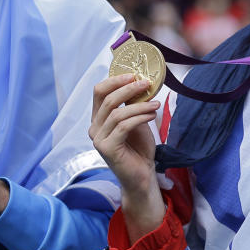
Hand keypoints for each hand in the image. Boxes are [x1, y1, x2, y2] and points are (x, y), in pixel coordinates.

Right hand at [90, 74, 164, 240]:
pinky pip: (124, 126)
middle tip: (146, 83)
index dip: (115, 80)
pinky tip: (152, 114)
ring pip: (117, 112)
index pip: (99, 92)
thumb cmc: (139, 147)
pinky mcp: (107, 148)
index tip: (134, 74)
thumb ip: (132, 104)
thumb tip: (139, 82)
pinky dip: (140, 117)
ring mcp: (98, 139)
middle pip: (106, 99)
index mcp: (99, 118)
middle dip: (128, 88)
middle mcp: (94, 127)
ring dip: (139, 105)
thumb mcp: (136, 120)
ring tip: (155, 103)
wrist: (142, 174)